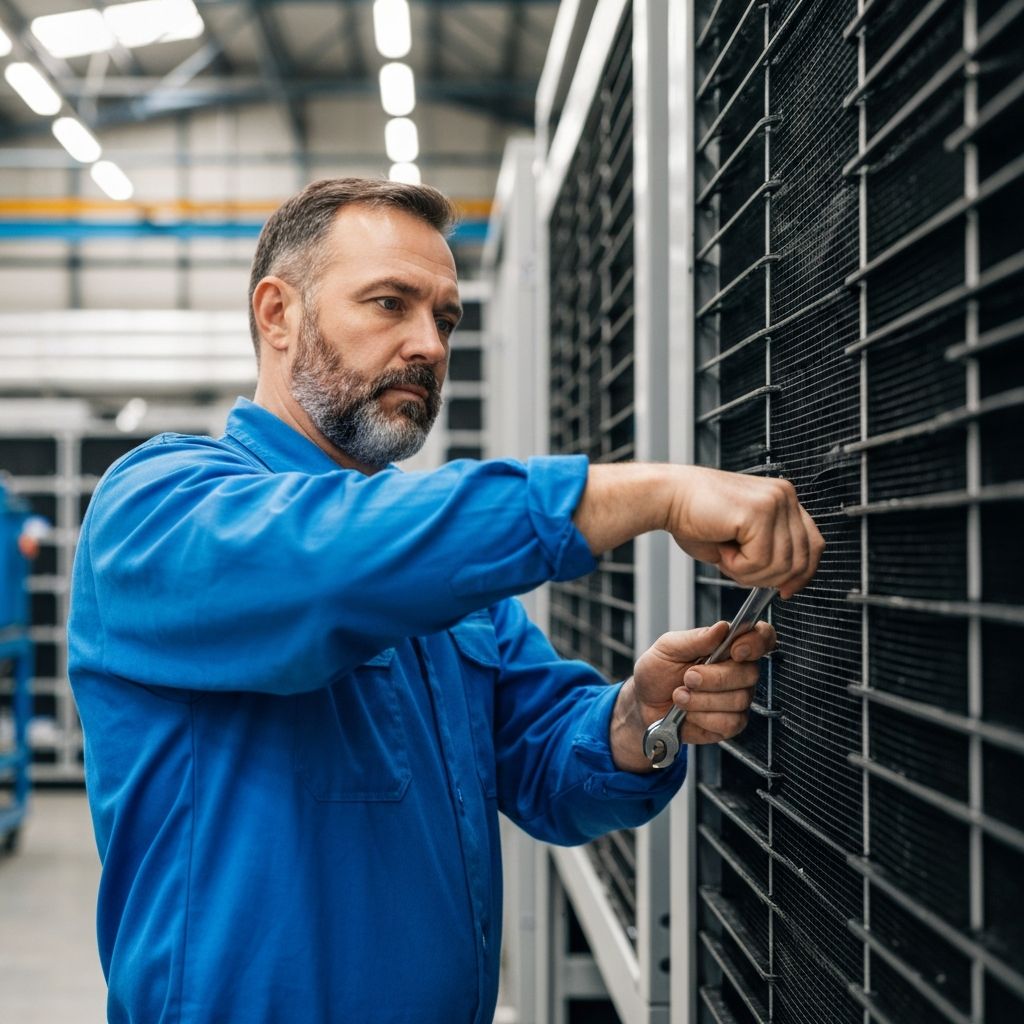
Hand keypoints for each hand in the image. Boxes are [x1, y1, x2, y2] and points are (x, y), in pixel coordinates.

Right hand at [573, 463, 823, 598]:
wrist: (666, 497)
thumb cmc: (693, 517)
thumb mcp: (741, 540)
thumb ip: (768, 553)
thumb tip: (787, 581)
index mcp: (782, 499)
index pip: (813, 544)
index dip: (803, 573)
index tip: (786, 590)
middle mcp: (784, 496)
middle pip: (801, 559)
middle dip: (768, 577)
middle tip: (737, 567)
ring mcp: (775, 501)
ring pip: (781, 565)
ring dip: (749, 572)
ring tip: (726, 554)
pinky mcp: (760, 511)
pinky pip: (761, 560)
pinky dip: (738, 566)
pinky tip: (722, 548)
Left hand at [609, 619, 776, 772]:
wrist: (644, 703)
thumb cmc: (657, 672)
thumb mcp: (668, 648)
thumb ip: (696, 638)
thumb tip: (722, 628)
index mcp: (727, 647)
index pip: (761, 638)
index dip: (755, 642)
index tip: (735, 650)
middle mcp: (738, 672)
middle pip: (749, 673)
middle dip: (714, 678)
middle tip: (687, 678)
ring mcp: (737, 699)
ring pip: (738, 700)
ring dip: (702, 700)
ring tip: (680, 695)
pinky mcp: (731, 724)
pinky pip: (729, 722)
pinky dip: (703, 718)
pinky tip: (689, 713)